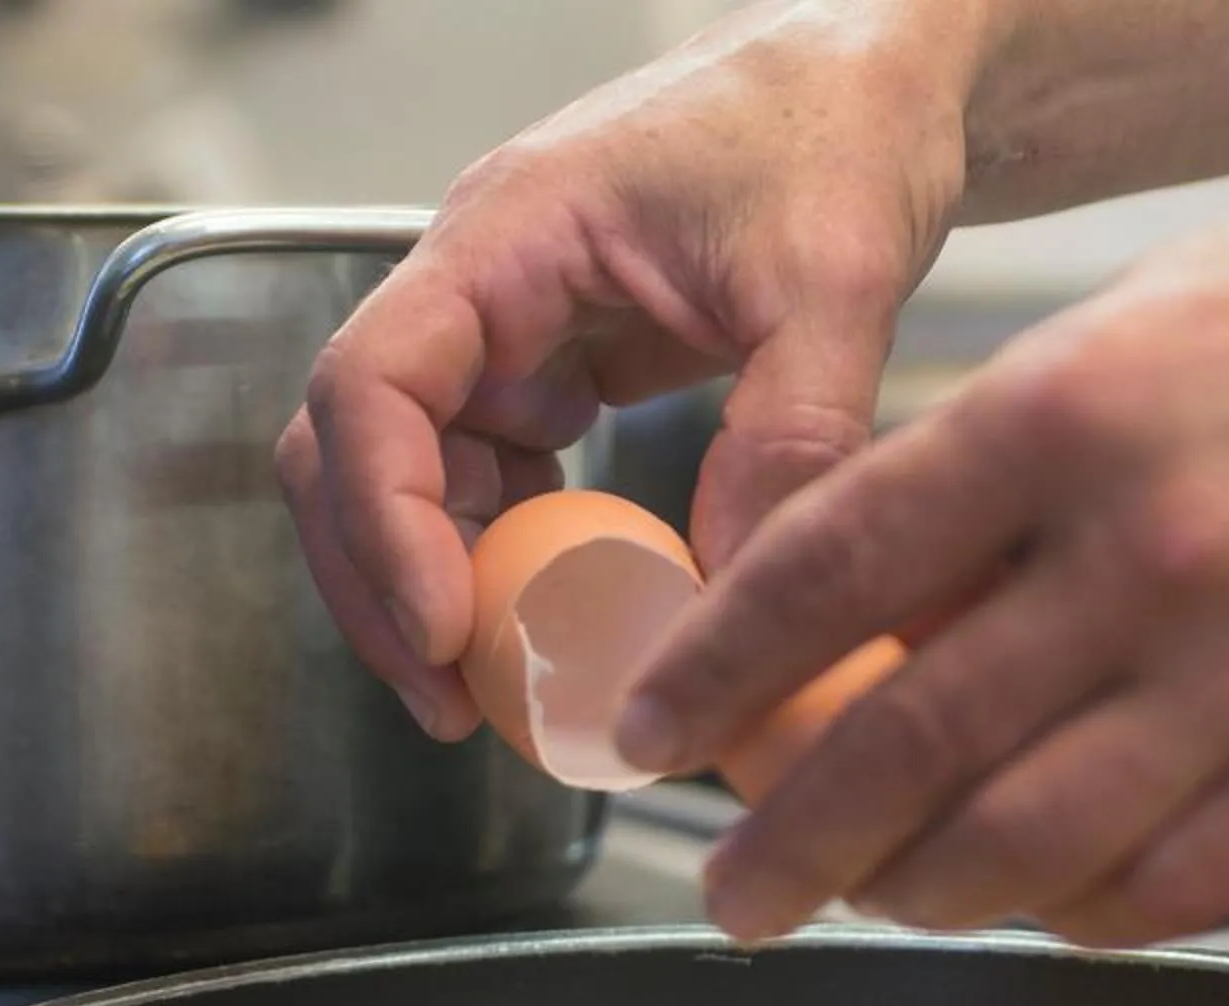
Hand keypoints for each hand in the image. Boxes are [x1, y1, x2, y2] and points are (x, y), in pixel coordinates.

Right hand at [277, 3, 972, 738]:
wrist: (877, 78)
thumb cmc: (839, 126)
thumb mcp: (834, 277)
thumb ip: (792, 431)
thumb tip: (736, 593)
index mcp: (509, 232)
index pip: (369, 380)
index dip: (383, 517)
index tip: (443, 626)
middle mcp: (482, 282)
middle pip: (351, 446)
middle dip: (380, 584)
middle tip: (451, 703)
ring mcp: (511, 327)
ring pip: (408, 473)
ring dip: (435, 584)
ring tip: (497, 689)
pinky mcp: (556, 366)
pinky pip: (488, 477)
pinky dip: (505, 558)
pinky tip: (558, 618)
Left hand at [613, 144, 1228, 945]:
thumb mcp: (1149, 323)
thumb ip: (1003, 470)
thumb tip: (856, 605)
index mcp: (1075, 408)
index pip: (828, 572)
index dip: (715, 675)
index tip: (655, 733)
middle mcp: (1156, 548)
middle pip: (905, 750)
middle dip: (787, 848)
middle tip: (732, 892)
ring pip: (1028, 850)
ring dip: (919, 897)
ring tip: (874, 900)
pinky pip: (1172, 885)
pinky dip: (1076, 911)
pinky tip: (1036, 899)